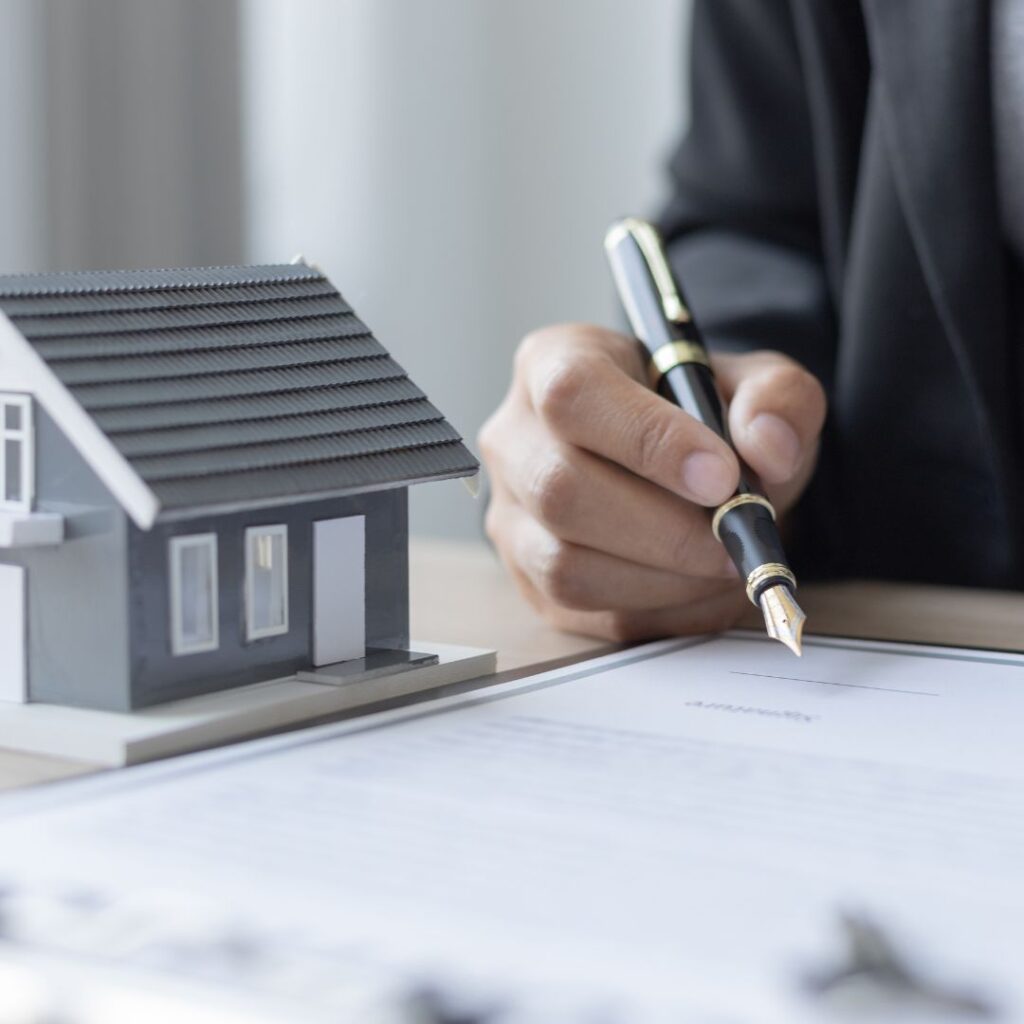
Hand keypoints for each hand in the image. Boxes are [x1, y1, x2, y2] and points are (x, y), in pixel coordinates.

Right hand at [478, 324, 825, 641]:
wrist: (681, 472)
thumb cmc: (703, 419)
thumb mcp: (754, 386)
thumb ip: (778, 398)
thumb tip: (769, 449)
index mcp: (553, 362)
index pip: (575, 394)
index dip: (647, 439)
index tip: (722, 476)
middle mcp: (515, 438)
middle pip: (560, 489)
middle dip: (663, 528)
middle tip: (733, 537)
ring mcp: (511, 514)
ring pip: (565, 564)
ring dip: (662, 578)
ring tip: (722, 563)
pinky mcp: (527, 578)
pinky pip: (582, 610)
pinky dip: (656, 610)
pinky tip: (699, 587)